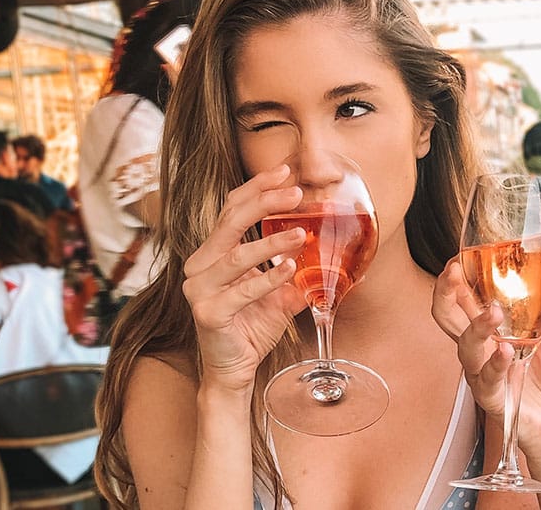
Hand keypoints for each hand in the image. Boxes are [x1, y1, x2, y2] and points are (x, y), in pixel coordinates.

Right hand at [182, 164, 307, 394]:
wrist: (235, 369)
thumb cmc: (254, 325)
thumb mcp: (281, 292)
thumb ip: (300, 271)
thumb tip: (340, 255)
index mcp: (214, 252)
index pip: (232, 208)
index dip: (257, 188)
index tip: (284, 170)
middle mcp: (201, 265)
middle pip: (231, 221)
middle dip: (265, 202)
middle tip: (297, 191)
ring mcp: (199, 289)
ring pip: (237, 255)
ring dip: (272, 243)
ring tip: (302, 233)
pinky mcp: (208, 313)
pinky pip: (241, 291)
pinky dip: (268, 279)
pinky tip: (289, 270)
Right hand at [433, 258, 540, 464]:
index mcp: (496, 332)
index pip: (466, 302)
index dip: (456, 282)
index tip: (458, 259)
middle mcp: (483, 351)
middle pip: (449, 320)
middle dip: (445, 295)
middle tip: (454, 273)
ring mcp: (485, 375)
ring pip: (465, 348)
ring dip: (476, 328)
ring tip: (491, 314)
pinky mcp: (493, 400)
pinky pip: (486, 380)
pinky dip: (494, 365)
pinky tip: (504, 352)